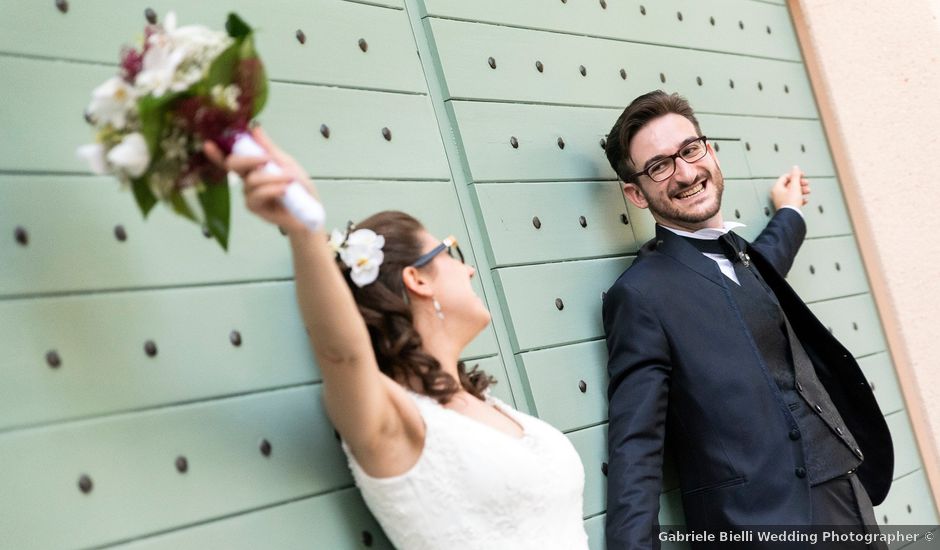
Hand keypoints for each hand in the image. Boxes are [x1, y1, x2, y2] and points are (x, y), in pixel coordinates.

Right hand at [204, 127, 320, 234]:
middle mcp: (246, 180)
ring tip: (290, 179)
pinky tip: (284, 191)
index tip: (208, 144)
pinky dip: (273, 189)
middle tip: (268, 158)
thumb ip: (269, 148)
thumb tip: (255, 129)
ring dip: (273, 177)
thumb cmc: (298, 187)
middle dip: (250, 159)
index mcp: (253, 168)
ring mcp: (249, 195)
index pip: (231, 159)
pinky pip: (257, 195)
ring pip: (251, 180)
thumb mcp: (286, 163)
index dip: (217, 153)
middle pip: (233, 165)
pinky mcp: (254, 208)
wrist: (310, 211)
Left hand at [770, 165, 809, 210]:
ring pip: (793, 192)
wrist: (791, 216)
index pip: (785, 177)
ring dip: (802, 190)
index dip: (795, 175)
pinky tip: (804, 200)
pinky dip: (800, 198)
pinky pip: (794, 200)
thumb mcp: (795, 186)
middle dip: (800, 183)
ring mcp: (782, 200)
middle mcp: (778, 194)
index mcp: (777, 188)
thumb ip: (796, 176)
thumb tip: (795, 167)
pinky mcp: (786, 206)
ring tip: (808, 191)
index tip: (802, 175)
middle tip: (806, 184)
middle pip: (790, 184)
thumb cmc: (791, 203)